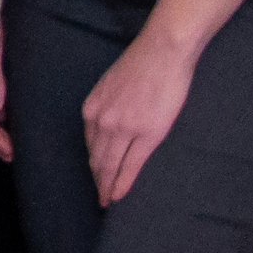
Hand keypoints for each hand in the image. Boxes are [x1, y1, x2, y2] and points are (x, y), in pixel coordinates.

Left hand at [82, 28, 198, 205]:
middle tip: (100, 197)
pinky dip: (122, 183)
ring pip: (110, 166)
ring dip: (107, 186)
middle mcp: (101, 120)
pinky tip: (119, 195)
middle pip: (96, 159)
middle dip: (97, 180)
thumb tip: (110, 120)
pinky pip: (130, 166)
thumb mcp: (112, 85)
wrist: (162, 51)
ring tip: (108, 200)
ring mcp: (123, 128)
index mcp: (92, 108)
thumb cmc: (142, 64)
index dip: (93, 162)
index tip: (95, 175)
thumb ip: (107, 105)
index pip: (89, 143)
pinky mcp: (146, 134)